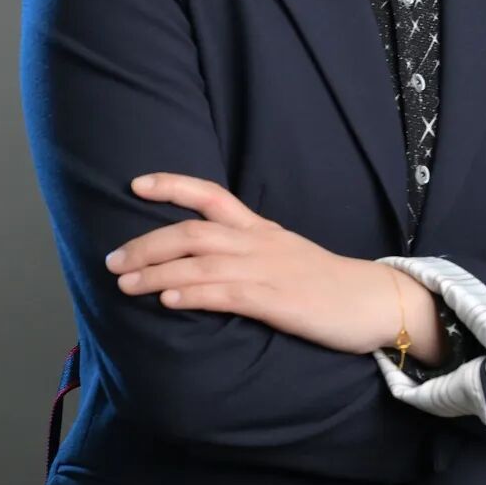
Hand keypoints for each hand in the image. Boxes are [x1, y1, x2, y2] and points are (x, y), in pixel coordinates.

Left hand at [104, 172, 402, 354]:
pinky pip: (226, 293)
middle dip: (146, 242)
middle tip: (110, 259)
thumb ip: (247, 254)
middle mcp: (259, 241)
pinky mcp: (276, 300)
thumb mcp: (284, 256)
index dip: (172, 184)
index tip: (135, 184)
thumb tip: (202, 264)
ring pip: (200, 261)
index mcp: (260, 229)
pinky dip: (193, 294)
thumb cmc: (326, 284)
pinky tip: (167, 300)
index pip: (211, 195)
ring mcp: (267, 269)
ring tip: (123, 282)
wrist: (375, 300)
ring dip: (156, 272)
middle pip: (193, 230)